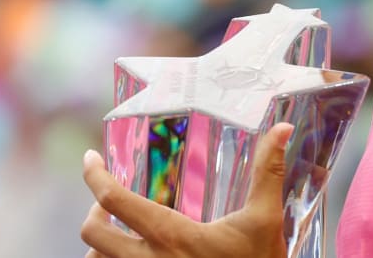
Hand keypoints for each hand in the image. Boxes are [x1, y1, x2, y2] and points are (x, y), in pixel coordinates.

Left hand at [80, 122, 294, 257]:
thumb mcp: (265, 220)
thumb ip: (268, 172)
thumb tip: (282, 127)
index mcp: (172, 236)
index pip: (114, 200)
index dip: (94, 175)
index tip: (90, 159)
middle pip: (91, 234)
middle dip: (93, 213)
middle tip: (107, 203)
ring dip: (100, 246)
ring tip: (119, 234)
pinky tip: (134, 255)